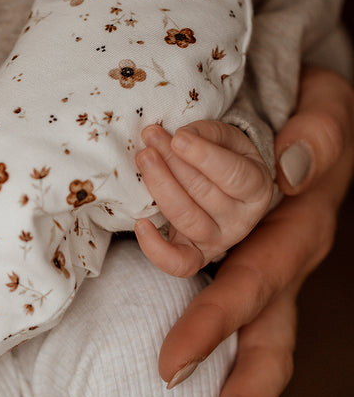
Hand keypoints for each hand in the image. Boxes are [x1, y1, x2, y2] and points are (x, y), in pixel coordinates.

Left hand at [133, 120, 272, 276]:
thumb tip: (181, 136)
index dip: (203, 155)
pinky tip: (140, 223)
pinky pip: (178, 263)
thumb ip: (208, 133)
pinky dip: (156, 249)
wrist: (224, 189)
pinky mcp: (196, 256)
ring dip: (161, 187)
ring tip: (144, 159)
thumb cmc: (225, 158)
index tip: (178, 137)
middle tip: (150, 138)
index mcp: (256, 188)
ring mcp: (218, 241)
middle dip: (172, 162)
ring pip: (188, 220)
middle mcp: (242, 220)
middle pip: (204, 193)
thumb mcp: (227, 139)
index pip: (233, 174)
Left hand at [157, 67, 353, 396]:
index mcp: (291, 235)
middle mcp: (284, 278)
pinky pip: (253, 369)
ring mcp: (274, 297)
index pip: (250, 287)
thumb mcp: (324, 103)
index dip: (213, 325)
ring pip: (265, 380)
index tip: (169, 367)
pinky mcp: (258, 302)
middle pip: (267, 357)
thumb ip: (316, 131)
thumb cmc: (304, 104)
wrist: (299, 105)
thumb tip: (289, 170)